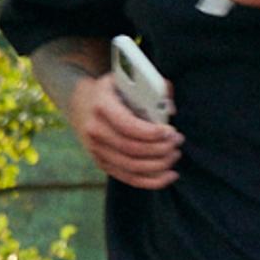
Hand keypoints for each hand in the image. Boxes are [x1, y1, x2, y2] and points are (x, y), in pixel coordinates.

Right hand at [69, 68, 184, 189]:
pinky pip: (129, 178)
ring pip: (132, 167)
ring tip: (175, 154)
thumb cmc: (113, 91)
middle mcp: (95, 130)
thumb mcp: (127, 78)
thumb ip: (152, 87)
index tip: (170, 131)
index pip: (127, 125)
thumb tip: (169, 109)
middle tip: (177, 140)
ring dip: (159, 164)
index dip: (151, 133)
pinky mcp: (102, 163)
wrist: (82, 104)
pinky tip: (170, 175)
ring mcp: (97, 150)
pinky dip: (152, 181)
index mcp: (102, 105)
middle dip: (160, 148)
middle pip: (132, 148)